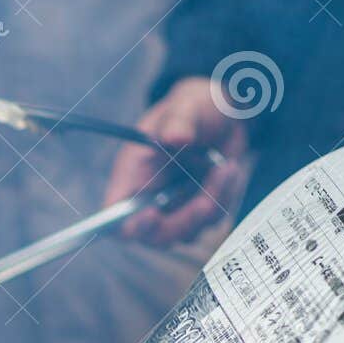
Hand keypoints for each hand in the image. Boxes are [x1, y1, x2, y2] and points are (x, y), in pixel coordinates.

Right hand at [103, 77, 249, 245]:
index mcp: (131, 177)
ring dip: (211, 201)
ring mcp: (173, 210)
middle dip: (185, 220)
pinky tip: (228, 171)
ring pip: (188, 232)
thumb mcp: (185, 107)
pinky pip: (211, 221)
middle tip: (206, 199)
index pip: (115, 217)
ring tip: (226, 167)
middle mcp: (148, 199)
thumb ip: (178, 122)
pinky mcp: (197, 212)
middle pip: (155, 235)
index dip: (128, 225)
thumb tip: (176, 136)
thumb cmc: (193, 108)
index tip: (152, 214)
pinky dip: (224, 197)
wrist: (224, 113)